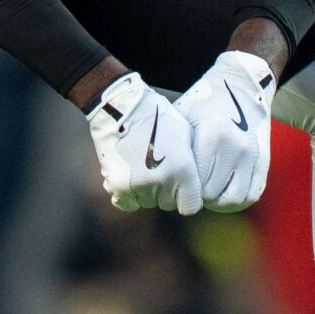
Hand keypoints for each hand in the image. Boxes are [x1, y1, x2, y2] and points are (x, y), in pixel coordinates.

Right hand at [86, 73, 201, 214]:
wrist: (120, 107)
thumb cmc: (157, 117)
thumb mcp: (186, 135)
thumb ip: (193, 165)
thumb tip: (197, 186)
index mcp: (182, 168)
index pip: (190, 206)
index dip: (188, 197)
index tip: (182, 185)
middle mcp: (161, 180)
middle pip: (168, 203)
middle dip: (166, 191)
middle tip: (159, 167)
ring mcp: (137, 185)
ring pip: (148, 202)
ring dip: (147, 191)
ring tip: (143, 164)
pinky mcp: (117, 185)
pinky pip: (127, 203)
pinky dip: (129, 194)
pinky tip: (131, 174)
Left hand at [175, 51, 275, 211]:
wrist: (240, 85)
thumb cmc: (204, 102)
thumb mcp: (184, 119)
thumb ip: (179, 149)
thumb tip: (165, 181)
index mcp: (212, 135)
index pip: (196, 182)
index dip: (185, 188)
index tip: (178, 184)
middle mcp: (235, 147)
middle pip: (213, 194)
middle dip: (200, 196)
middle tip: (192, 189)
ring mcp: (252, 155)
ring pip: (235, 200)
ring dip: (220, 202)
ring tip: (209, 193)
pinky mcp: (263, 160)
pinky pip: (253, 193)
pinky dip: (239, 200)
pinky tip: (226, 192)